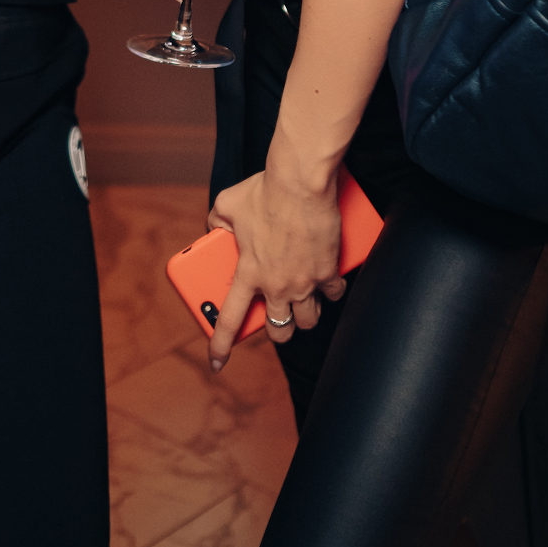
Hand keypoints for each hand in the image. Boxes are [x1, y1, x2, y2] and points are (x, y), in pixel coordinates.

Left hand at [204, 157, 346, 370]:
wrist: (301, 183)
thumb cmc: (264, 191)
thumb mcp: (227, 205)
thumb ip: (216, 222)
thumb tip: (214, 228)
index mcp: (248, 273)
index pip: (229, 320)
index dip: (221, 346)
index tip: (216, 363)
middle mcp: (277, 285)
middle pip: (280, 330)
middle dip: (278, 331)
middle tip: (276, 319)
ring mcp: (305, 281)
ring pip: (309, 319)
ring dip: (305, 316)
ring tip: (302, 303)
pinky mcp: (328, 270)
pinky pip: (333, 293)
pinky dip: (330, 290)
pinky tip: (327, 282)